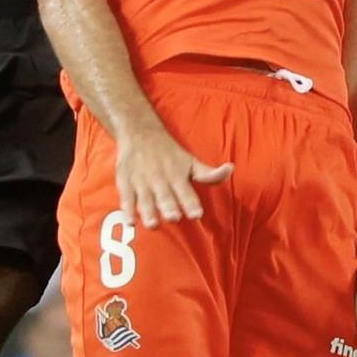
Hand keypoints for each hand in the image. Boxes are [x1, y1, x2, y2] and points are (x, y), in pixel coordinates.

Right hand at [116, 119, 231, 227]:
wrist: (139, 132)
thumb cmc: (170, 153)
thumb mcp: (191, 161)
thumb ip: (209, 174)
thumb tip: (231, 169)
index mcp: (177, 175)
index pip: (186, 192)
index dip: (191, 203)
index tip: (196, 214)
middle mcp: (160, 179)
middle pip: (165, 196)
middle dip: (169, 207)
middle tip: (173, 217)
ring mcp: (141, 181)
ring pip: (145, 200)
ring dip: (149, 212)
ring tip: (153, 224)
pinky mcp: (125, 182)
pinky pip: (126, 198)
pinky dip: (127, 210)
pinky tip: (130, 222)